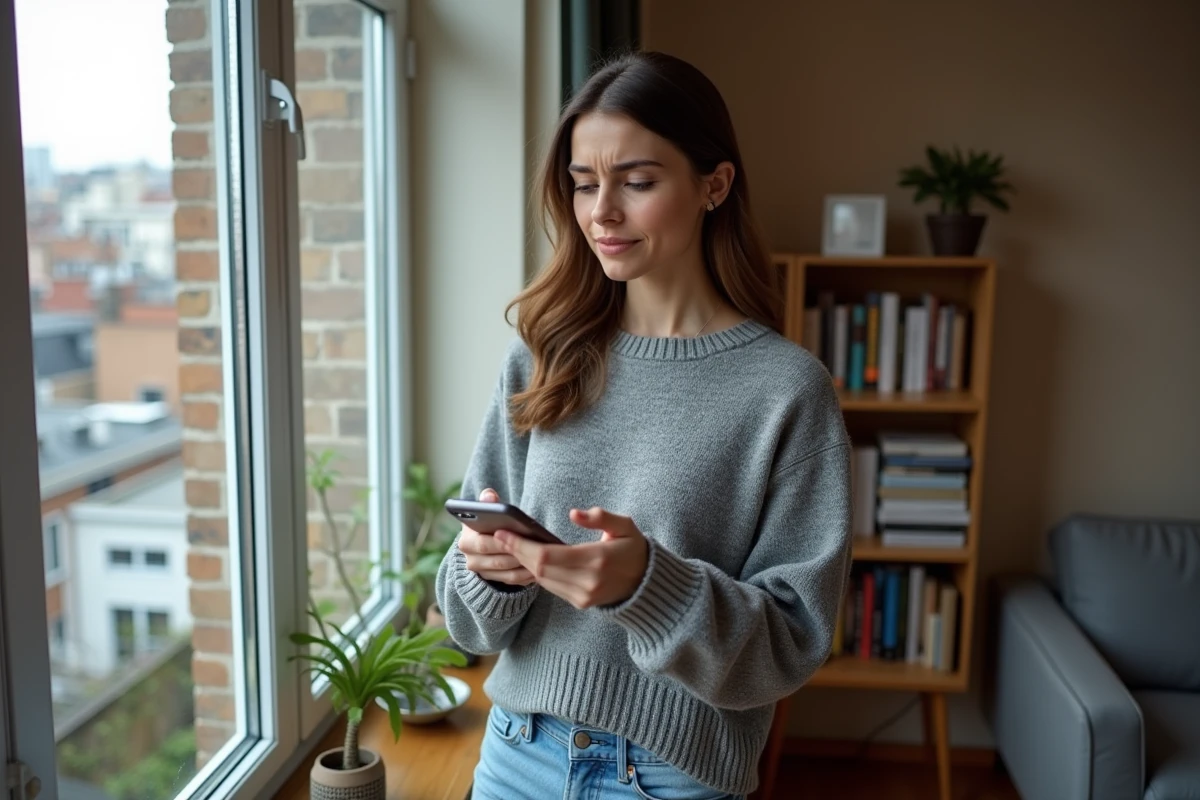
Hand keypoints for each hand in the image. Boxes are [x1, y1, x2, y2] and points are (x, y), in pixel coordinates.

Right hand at [458, 489, 535, 586]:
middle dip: (518, 555)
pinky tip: (541, 568)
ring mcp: (483, 574)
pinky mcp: (495, 581)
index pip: (484, 544)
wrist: (481, 542)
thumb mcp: (484, 511)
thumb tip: (489, 496)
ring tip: (542, 559)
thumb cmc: (486, 523)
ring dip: (526, 567)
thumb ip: (487, 502)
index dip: (501, 541)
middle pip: (498, 561)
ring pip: (508, 573)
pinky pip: (514, 581)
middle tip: (536, 549)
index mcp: (466, 542)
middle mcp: (471, 561)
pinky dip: (527, 575)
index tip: (517, 535)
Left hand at [494, 507, 648, 608]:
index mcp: (597, 560)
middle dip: (516, 552)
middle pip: (539, 569)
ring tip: (509, 544)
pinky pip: (550, 587)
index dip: (521, 545)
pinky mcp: (579, 602)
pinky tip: (527, 558)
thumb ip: (601, 517)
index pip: (547, 555)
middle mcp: (586, 582)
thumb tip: (574, 513)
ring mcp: (582, 596)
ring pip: (541, 580)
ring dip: (523, 563)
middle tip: (499, 536)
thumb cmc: (634, 549)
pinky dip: (536, 572)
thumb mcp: (625, 526)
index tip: (503, 532)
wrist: (647, 584)